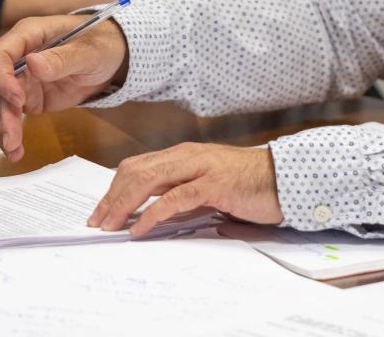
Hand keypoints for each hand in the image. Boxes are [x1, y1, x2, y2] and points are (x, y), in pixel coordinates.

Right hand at [0, 12, 128, 162]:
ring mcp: (23, 79)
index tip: (17, 99)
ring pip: (2, 103)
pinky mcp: (30, 98)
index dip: (2, 77)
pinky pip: (13, 115)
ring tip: (13, 151)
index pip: (0, 55)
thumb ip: (62, 58)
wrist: (114, 57)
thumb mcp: (90, 51)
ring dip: (4, 126)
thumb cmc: (101, 43)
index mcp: (29, 34)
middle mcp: (20, 57)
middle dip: (2, 111)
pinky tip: (15, 151)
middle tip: (11, 136)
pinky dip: (12, 132)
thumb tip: (32, 63)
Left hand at [90, 143, 281, 236]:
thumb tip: (150, 215)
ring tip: (111, 226)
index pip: (137, 166)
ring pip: (148, 180)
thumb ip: (181, 195)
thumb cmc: (248, 185)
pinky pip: (174, 199)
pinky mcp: (214, 184)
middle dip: (111, 198)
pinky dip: (152, 214)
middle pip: (135, 171)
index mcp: (184, 154)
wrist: (285, 179)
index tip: (101, 212)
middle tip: (98, 223)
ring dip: (124, 205)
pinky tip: (140, 229)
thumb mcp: (207, 187)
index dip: (114, 189)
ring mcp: (200, 167)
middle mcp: (187, 155)